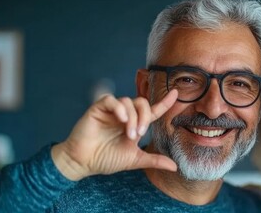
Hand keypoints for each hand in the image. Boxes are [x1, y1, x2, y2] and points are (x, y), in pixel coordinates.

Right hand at [51, 90, 178, 180]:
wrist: (84, 163)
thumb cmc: (106, 159)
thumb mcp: (134, 160)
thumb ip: (154, 160)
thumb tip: (175, 167)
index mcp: (134, 124)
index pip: (152, 110)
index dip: (165, 102)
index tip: (177, 93)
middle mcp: (125, 115)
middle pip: (142, 102)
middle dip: (144, 116)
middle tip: (139, 134)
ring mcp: (112, 111)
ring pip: (128, 102)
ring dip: (133, 117)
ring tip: (129, 135)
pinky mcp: (98, 109)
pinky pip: (111, 100)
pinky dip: (119, 108)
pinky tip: (121, 119)